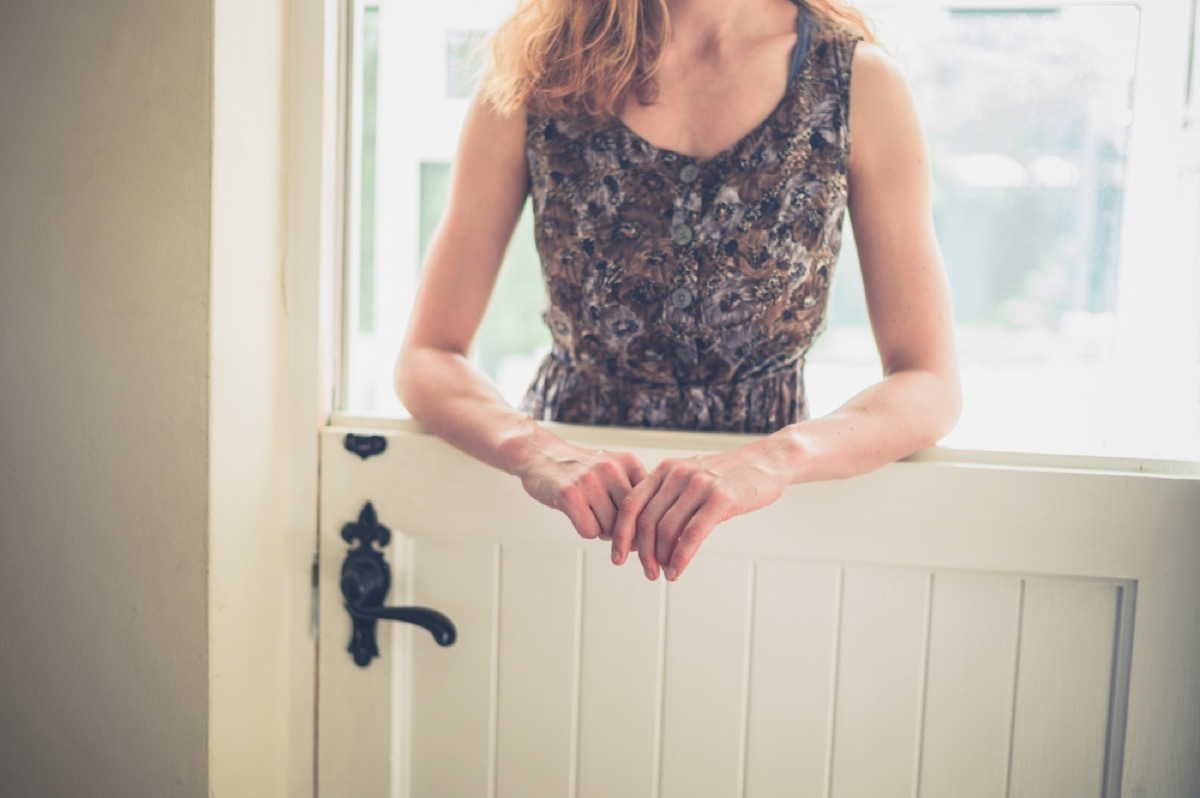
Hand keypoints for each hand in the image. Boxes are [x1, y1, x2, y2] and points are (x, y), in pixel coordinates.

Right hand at [515, 440, 646, 541]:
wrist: (540, 455)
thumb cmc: (580, 470)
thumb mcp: (613, 470)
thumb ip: (633, 493)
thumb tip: (647, 536)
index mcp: (628, 462)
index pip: (649, 503)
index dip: (645, 525)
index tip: (641, 538)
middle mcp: (611, 468)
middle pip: (631, 519)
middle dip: (624, 533)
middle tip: (612, 530)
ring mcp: (590, 480)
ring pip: (611, 528)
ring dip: (602, 531)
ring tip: (591, 515)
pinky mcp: (569, 493)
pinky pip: (590, 531)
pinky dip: (585, 530)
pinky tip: (577, 515)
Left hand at [610, 443, 791, 580]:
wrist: (767, 461)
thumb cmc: (728, 477)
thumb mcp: (692, 480)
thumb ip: (669, 500)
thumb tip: (647, 538)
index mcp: (665, 470)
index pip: (631, 504)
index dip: (620, 534)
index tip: (617, 557)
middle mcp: (677, 474)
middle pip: (645, 520)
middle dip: (642, 553)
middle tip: (648, 572)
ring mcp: (698, 485)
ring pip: (666, 529)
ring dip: (661, 558)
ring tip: (664, 574)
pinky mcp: (720, 498)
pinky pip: (692, 534)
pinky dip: (680, 558)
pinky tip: (677, 570)